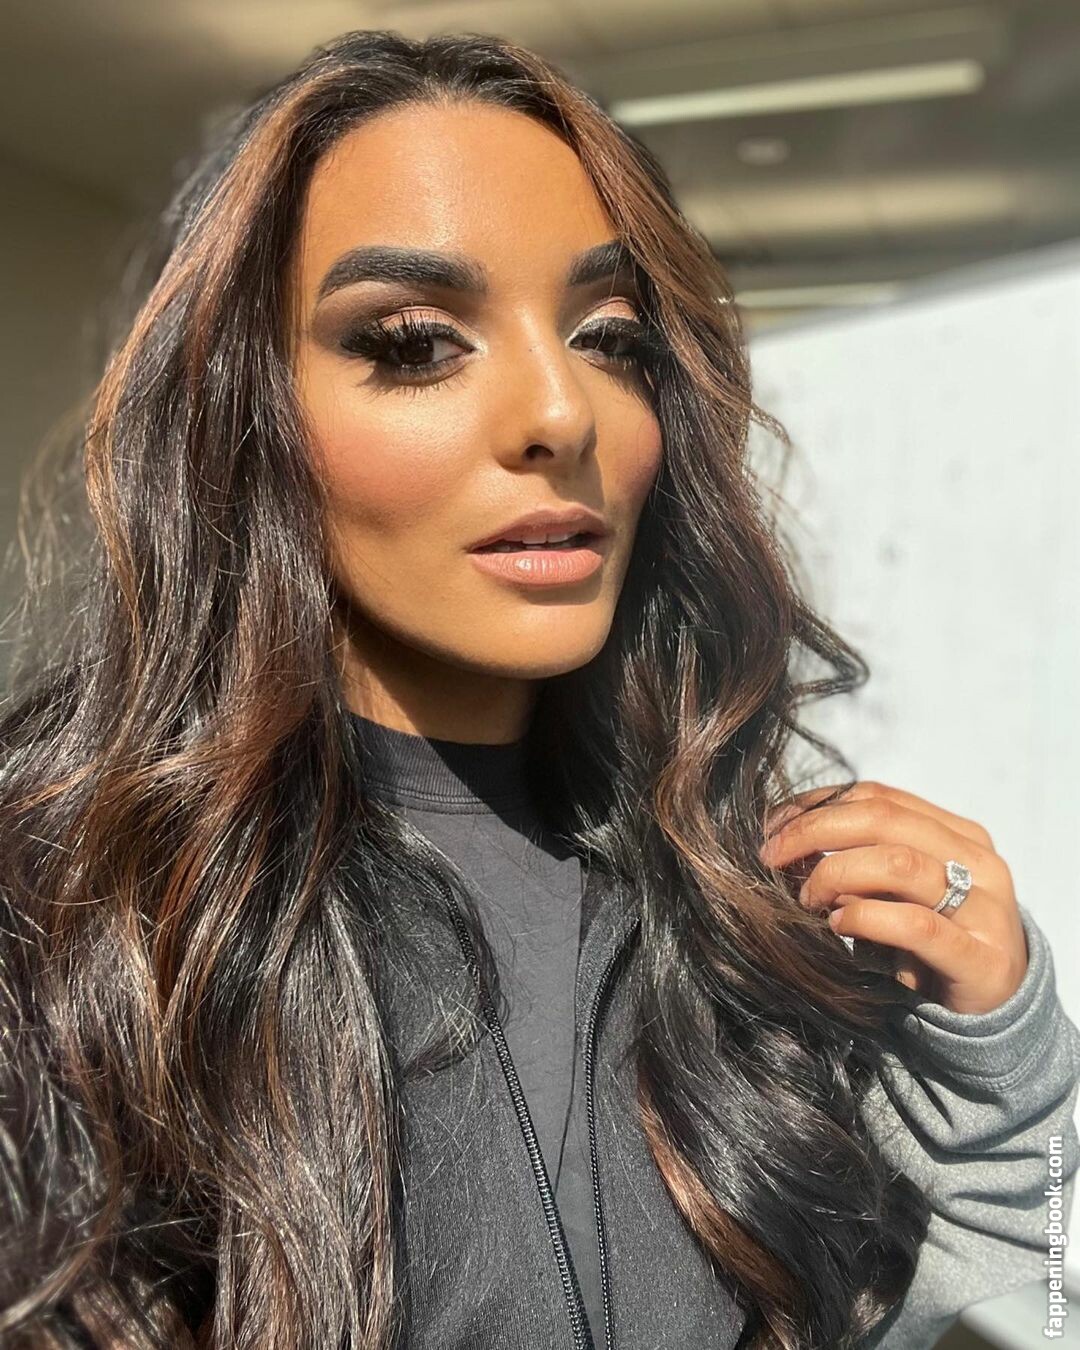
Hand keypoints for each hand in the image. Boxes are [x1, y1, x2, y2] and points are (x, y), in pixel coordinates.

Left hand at [758, 780, 1028, 1014]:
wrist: (994, 1013)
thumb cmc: (930, 945)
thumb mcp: (896, 894)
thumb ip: (861, 861)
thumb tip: (788, 842)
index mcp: (958, 834)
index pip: (878, 798)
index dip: (818, 805)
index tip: (773, 825)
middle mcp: (977, 861)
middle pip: (883, 820)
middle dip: (814, 831)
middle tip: (772, 857)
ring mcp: (985, 908)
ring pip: (898, 863)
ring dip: (836, 874)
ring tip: (808, 899)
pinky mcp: (981, 958)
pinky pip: (914, 925)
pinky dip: (865, 919)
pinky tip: (838, 926)